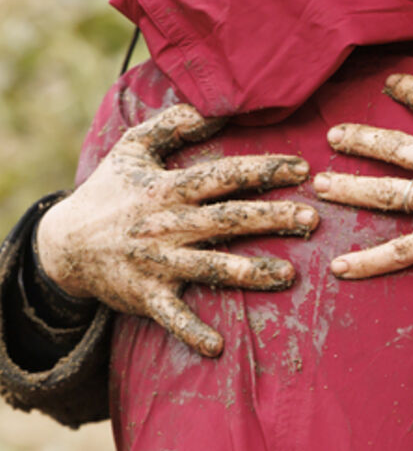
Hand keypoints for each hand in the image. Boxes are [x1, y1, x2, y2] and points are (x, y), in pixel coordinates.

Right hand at [35, 104, 318, 356]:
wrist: (62, 245)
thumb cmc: (108, 192)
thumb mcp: (133, 149)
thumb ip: (173, 123)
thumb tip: (214, 103)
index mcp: (169, 188)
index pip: (224, 175)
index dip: (263, 170)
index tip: (302, 168)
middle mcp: (168, 224)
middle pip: (228, 219)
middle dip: (271, 218)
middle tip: (312, 219)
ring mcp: (158, 263)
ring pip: (211, 266)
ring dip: (250, 272)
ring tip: (289, 275)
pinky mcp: (147, 295)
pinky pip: (173, 316)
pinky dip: (192, 331)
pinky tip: (218, 347)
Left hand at [314, 73, 412, 277]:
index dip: (412, 90)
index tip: (391, 83)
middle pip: (396, 147)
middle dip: (361, 138)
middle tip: (333, 135)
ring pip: (387, 192)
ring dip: (350, 187)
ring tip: (320, 184)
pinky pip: (399, 252)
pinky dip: (368, 261)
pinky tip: (339, 266)